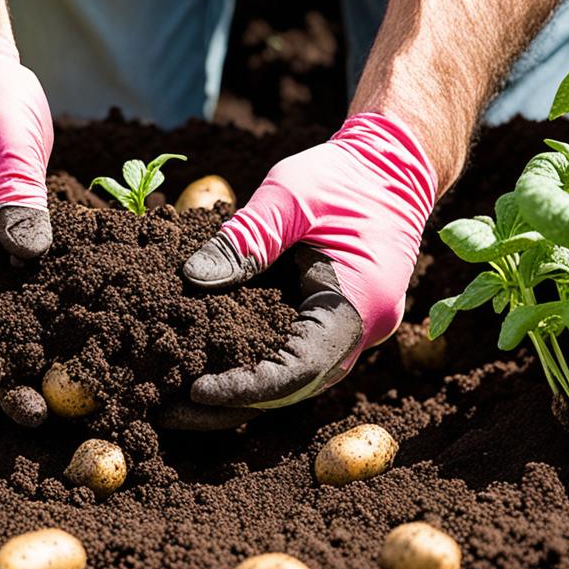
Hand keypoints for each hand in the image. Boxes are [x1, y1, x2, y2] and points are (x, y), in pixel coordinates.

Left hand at [158, 112, 438, 429]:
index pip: (300, 371)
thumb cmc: (344, 174)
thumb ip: (243, 239)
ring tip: (185, 395)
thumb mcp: (288, 195)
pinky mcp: (342, 317)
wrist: (394, 161)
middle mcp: (366, 328)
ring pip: (300, 376)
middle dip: (237, 401)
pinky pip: (301, 351)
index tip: (196, 389)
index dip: (247, 388)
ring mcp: (358, 326)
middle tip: (174, 407)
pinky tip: (216, 360)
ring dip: (247, 388)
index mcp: (361, 303)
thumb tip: (193, 278)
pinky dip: (261, 360)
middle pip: (298, 386)